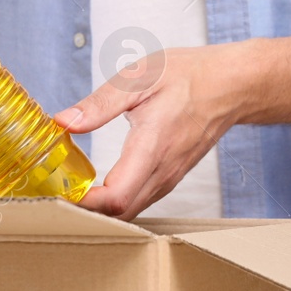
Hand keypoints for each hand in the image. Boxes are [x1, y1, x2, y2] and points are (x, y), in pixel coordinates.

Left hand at [55, 41, 264, 219]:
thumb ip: (99, 104)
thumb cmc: (189, 76)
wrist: (232, 85)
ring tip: (73, 191)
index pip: (115, 198)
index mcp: (151, 148)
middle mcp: (162, 172)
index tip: (61, 191)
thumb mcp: (138, 78)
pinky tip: (98, 187)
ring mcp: (169, 178)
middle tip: (58, 192)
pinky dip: (117, 203)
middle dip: (86, 211)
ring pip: (130, 212)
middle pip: (119, 214)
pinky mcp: (171, 177)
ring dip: (100, 210)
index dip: (84, 203)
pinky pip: (141, 201)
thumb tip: (63, 122)